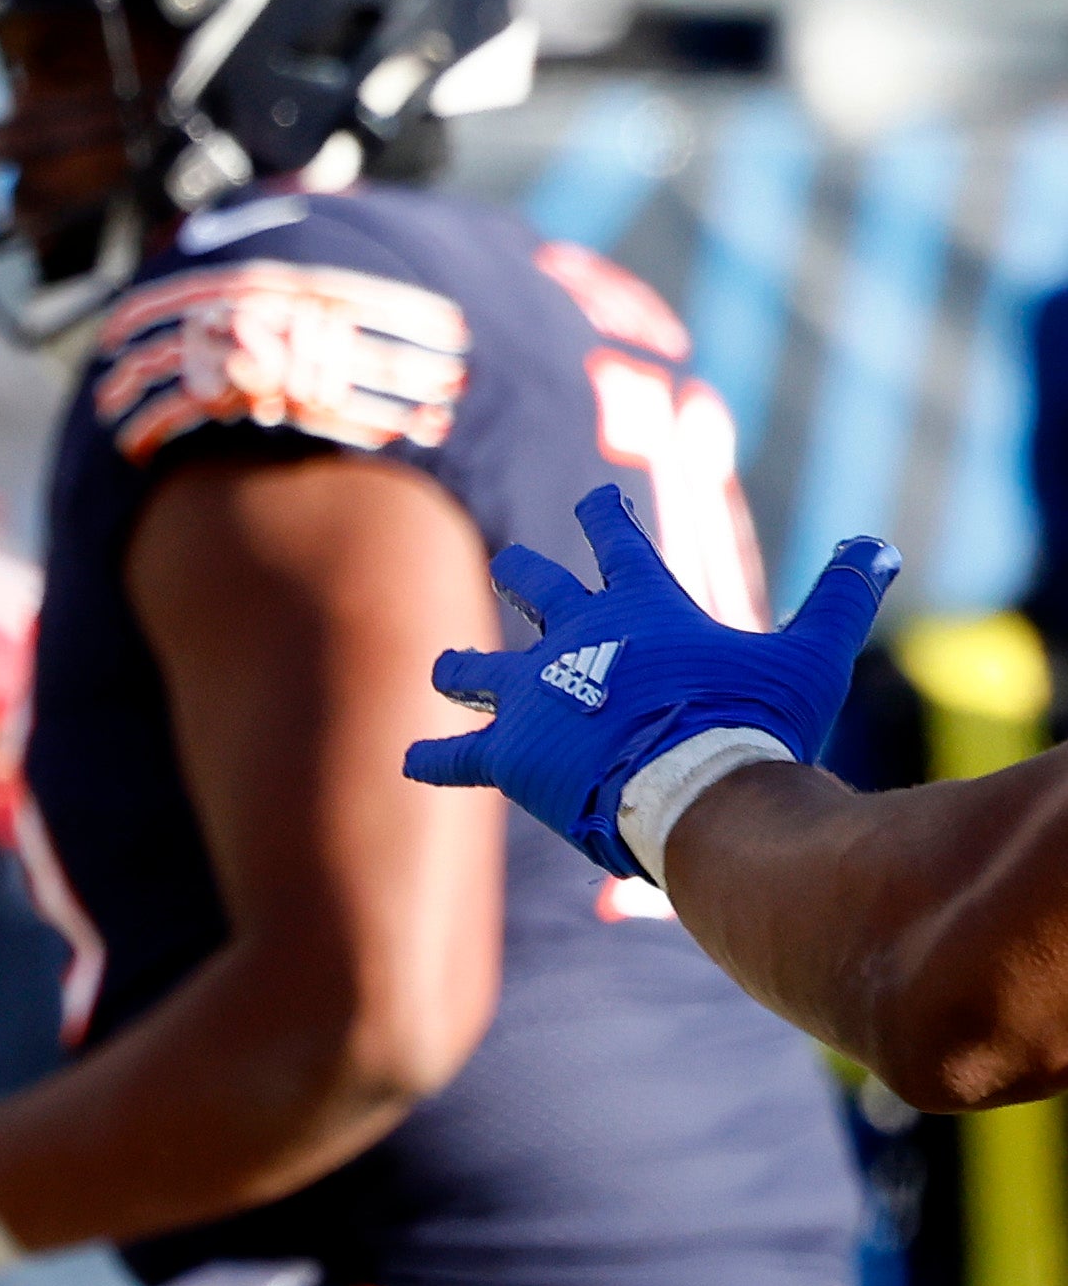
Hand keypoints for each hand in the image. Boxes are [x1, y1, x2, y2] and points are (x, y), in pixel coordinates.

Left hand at [403, 485, 896, 879]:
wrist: (695, 788)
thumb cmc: (755, 722)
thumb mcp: (810, 656)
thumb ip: (840, 598)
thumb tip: (877, 544)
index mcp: (639, 609)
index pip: (616, 541)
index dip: (602, 514)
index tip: (593, 497)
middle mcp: (573, 640)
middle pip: (536, 590)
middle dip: (525, 576)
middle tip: (511, 564)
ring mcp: (534, 693)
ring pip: (480, 668)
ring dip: (464, 666)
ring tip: (446, 668)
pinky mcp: (509, 751)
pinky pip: (459, 756)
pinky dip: (434, 757)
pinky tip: (407, 760)